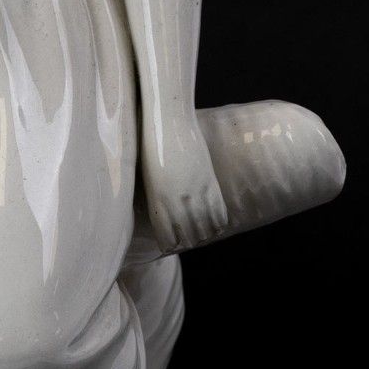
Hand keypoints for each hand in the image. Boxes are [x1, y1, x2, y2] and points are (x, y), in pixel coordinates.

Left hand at [142, 117, 228, 253]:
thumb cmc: (150, 146)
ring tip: (205, 236)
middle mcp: (176, 201)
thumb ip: (157, 194)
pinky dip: (219, 222)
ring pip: (205, 227)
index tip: (171, 246)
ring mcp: (195, 193)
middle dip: (189, 242)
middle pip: (188, 236)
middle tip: (190, 242)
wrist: (166, 122)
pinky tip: (218, 225)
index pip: (167, 237)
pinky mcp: (209, 182)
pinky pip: (218, 211)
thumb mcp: (149, 175)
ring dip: (205, 234)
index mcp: (157, 201)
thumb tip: (163, 207)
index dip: (170, 245)